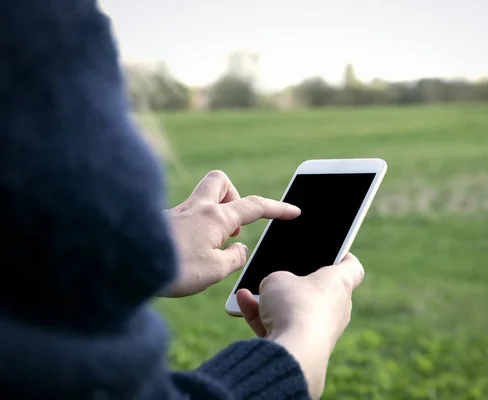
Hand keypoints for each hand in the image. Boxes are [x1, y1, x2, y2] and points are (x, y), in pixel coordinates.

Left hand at [164, 170, 300, 296]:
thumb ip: (234, 258)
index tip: (293, 212)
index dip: (277, 208)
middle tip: (232, 226)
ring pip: (202, 197)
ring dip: (214, 214)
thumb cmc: (173, 269)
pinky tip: (186, 253)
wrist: (126, 266)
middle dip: (233, 197)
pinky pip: (186, 216)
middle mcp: (197, 208)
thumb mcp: (214, 270)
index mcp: (216, 218)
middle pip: (220, 182)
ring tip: (212, 245)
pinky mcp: (162, 223)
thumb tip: (238, 248)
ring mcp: (177, 213)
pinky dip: (194, 229)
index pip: (254, 207)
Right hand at [237, 253, 364, 398]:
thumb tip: (271, 289)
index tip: (333, 250)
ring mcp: (322, 331)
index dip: (343, 256)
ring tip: (246, 291)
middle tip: (276, 273)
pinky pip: (282, 328)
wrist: (293, 351)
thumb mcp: (276, 278)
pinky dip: (262, 318)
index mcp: (339, 284)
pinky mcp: (305, 349)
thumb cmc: (294, 305)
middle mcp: (337, 308)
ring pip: (293, 311)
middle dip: (294, 284)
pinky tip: (240, 304)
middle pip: (317, 291)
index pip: (352, 267)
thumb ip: (274, 279)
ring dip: (270, 302)